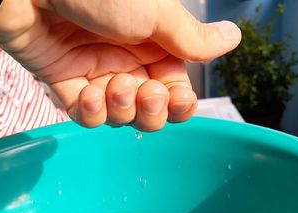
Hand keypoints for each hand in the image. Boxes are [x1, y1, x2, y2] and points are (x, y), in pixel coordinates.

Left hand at [0, 0, 240, 130]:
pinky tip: (89, 94)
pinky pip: (86, 115)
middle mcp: (128, 58)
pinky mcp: (65, 81)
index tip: (178, 99)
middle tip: (146, 92)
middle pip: (151, 107)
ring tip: (112, 85)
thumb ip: (192, 37)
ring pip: (121, 115)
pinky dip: (92, 113)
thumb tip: (233, 37)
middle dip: (153, 110)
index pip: (177, 86)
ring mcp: (96, 71)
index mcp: (155, 40)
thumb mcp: (156, 11)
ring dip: (122, 109)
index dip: (180, 102)